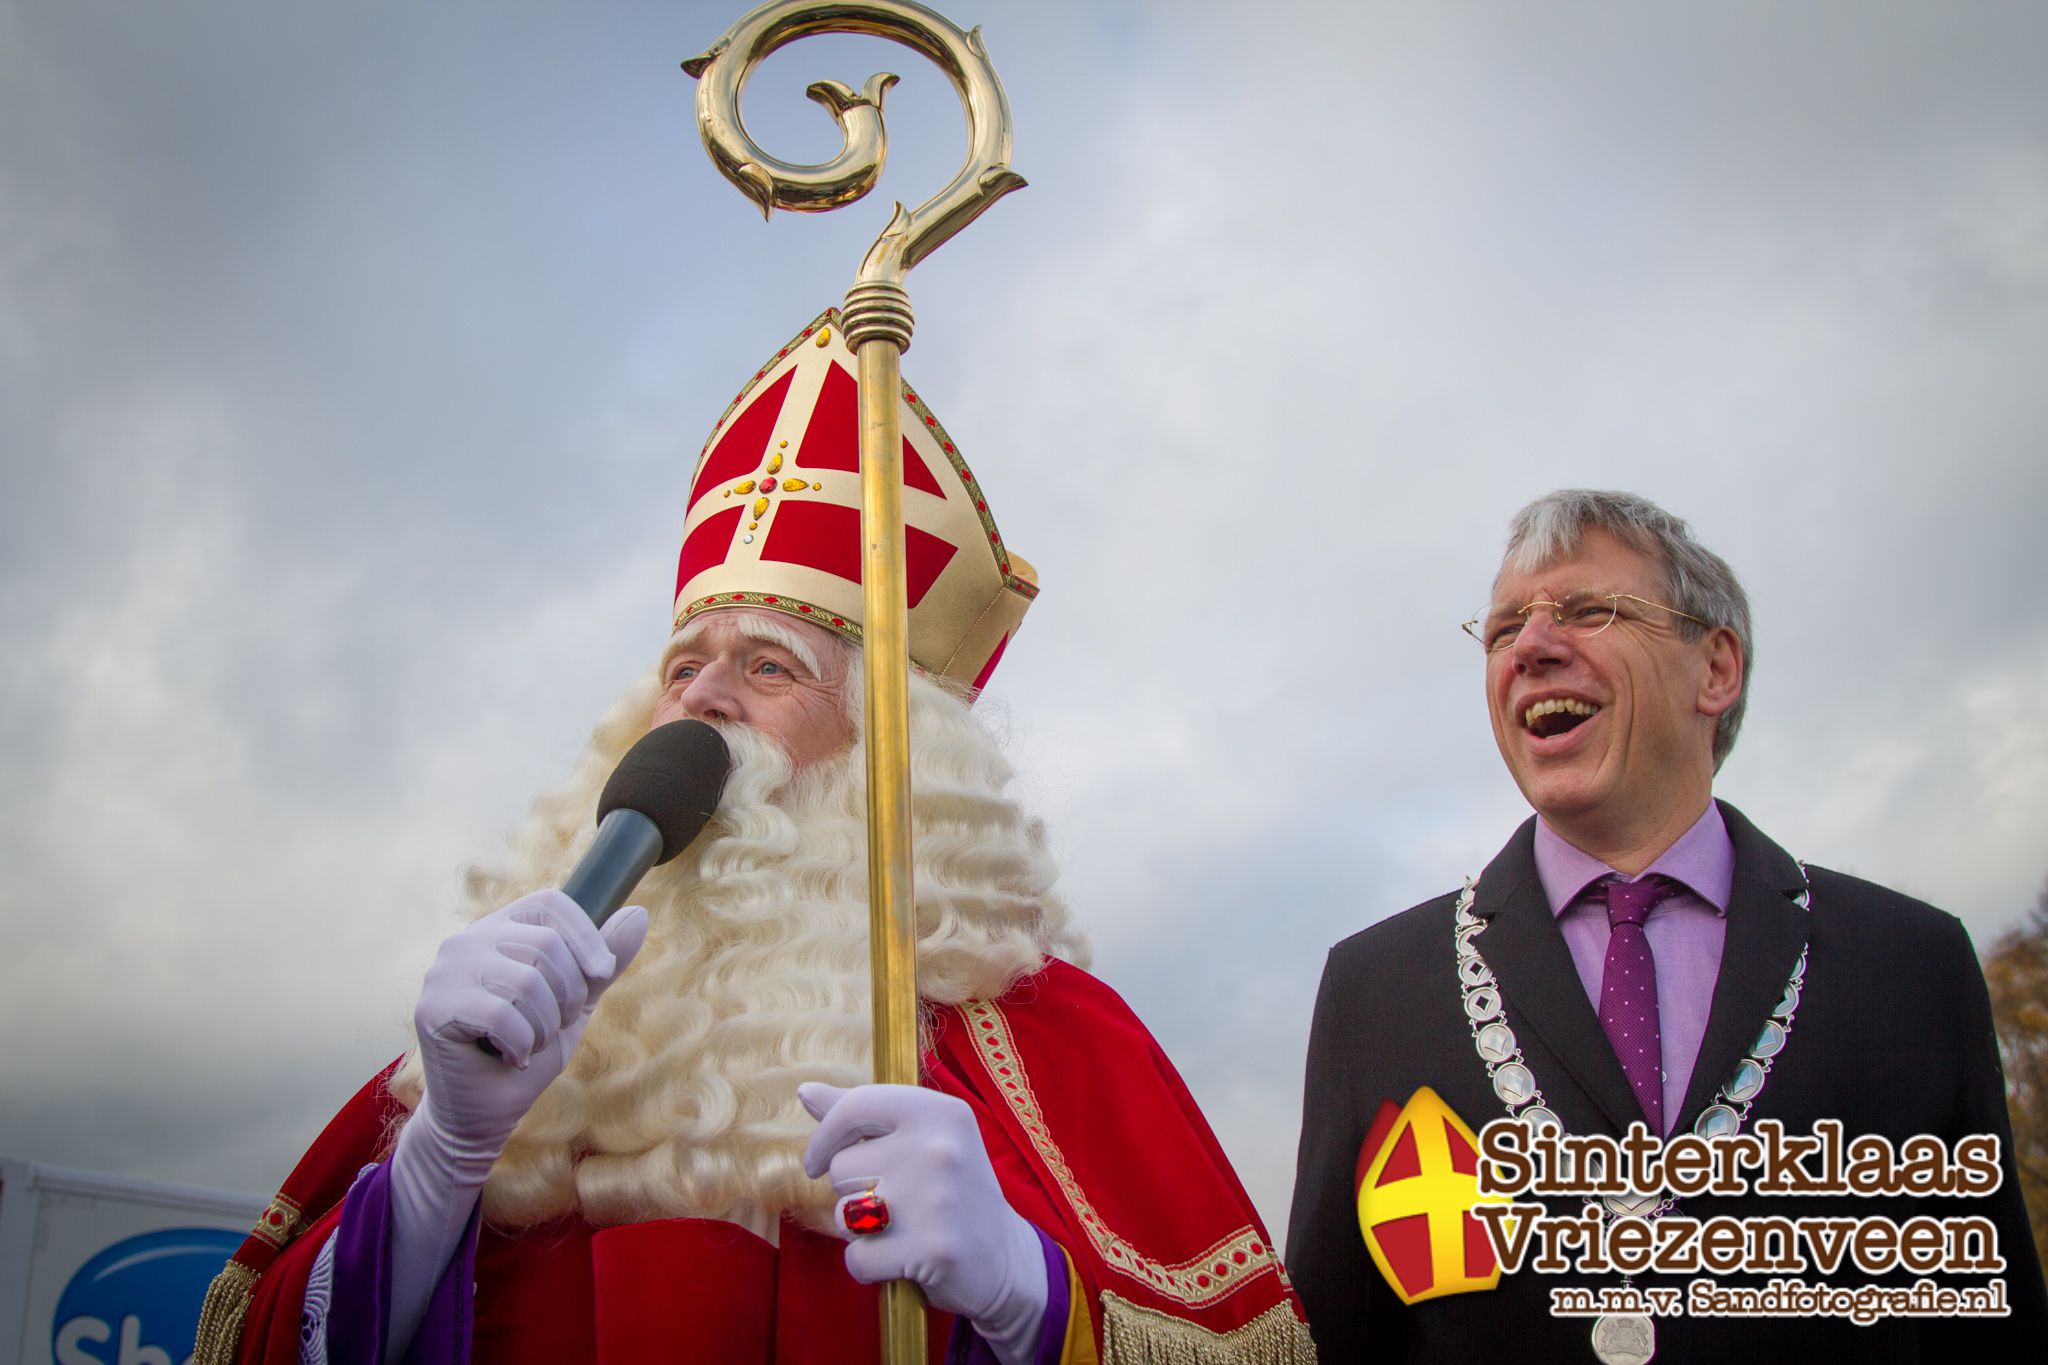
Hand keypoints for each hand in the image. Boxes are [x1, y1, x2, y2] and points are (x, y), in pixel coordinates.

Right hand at [413, 889, 647, 1160]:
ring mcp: (444, 972)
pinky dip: (521, 1045)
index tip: (602, 974)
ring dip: (544, 1025)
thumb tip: (639, 914)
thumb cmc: (530, 1052)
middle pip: (545, 945)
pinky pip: (501, 1015)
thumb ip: (603, 960)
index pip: (550, 904)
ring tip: (529, 1044)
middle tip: (550, 1028)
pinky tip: (512, 1059)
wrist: (484, 1113)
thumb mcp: (576, 1003)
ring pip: (526, 981)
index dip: (586, 936)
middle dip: (567, 996)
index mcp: (499, 929)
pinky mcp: (432, 1008)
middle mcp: (466, 941)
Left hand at [800, 1083, 1047, 1363]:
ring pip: (844, 1214)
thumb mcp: (920, 1139)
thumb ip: (862, 1115)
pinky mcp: (931, 1250)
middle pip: (841, 1168)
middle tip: (900, 1204)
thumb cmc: (950, 1191)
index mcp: (940, 1112)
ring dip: (860, 1231)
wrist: (1004, 1259)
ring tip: (903, 1230)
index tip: (818, 1162)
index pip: (855, 1107)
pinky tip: (902, 1262)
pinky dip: (869, 1267)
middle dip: (855, 1192)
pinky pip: (857, 1258)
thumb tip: (805, 1091)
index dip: (825, 1137)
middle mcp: (939, 1148)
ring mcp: (936, 1200)